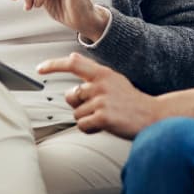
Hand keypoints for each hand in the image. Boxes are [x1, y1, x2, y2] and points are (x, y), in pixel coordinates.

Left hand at [36, 52, 160, 138]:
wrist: (153, 116)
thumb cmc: (131, 101)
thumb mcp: (114, 80)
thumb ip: (93, 75)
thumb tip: (71, 65)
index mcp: (102, 73)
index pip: (73, 64)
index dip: (54, 65)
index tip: (40, 68)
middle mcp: (100, 84)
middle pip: (70, 97)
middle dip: (79, 106)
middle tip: (99, 109)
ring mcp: (102, 100)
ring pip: (76, 114)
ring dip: (87, 120)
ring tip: (106, 117)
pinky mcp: (103, 117)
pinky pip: (82, 125)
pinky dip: (90, 129)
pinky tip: (104, 126)